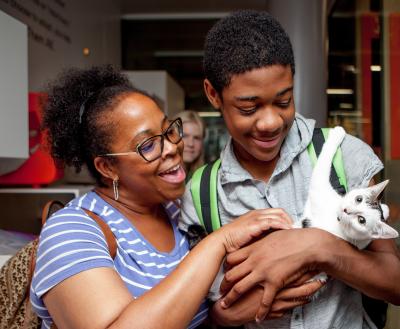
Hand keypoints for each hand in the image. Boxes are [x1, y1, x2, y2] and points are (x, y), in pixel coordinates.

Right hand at [218, 208, 292, 252]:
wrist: (222, 242)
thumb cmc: (234, 242)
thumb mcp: (250, 236)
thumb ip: (261, 235)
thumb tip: (274, 241)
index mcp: (255, 215)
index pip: (275, 212)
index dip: (285, 219)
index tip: (292, 228)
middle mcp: (257, 213)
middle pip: (280, 211)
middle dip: (290, 219)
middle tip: (295, 230)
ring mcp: (256, 217)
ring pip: (278, 215)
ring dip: (288, 222)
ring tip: (294, 231)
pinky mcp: (255, 224)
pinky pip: (273, 221)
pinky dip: (282, 225)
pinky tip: (288, 231)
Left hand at [219, 228, 333, 321]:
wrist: (305, 244)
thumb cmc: (290, 237)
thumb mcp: (269, 236)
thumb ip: (260, 242)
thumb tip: (255, 242)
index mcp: (252, 249)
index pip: (231, 259)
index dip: (225, 267)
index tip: (223, 272)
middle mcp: (253, 261)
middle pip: (231, 275)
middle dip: (223, 285)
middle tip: (219, 291)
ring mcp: (262, 272)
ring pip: (240, 288)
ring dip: (231, 298)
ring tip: (225, 305)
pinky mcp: (274, 282)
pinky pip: (265, 301)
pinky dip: (261, 311)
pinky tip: (258, 318)